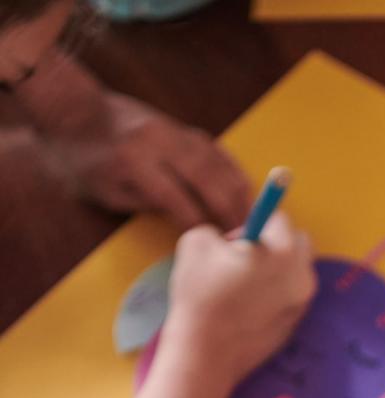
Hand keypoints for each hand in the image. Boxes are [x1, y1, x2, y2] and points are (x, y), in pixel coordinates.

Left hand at [41, 89, 251, 230]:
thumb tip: (184, 217)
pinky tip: (247, 191)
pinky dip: (235, 172)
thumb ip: (143, 203)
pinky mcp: (185, 129)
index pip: (176, 198)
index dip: (197, 224)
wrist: (78, 110)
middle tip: (247, 237)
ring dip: (239, 192)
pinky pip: (218, 151)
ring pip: (217, 163)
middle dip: (228, 210)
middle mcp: (161, 142)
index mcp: (135, 161)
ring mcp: (176, 132)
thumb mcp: (104, 191)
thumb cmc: (85, 160)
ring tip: (255, 219)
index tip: (213, 247)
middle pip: (205, 178)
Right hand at [160, 214, 315, 389]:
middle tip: (245, 259)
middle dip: (276, 244)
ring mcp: (302, 305)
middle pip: (299, 245)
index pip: (279, 219)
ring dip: (278, 270)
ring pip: (297, 273)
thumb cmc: (200, 295)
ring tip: (246, 285)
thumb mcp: (197, 242)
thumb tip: (232, 243)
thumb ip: (219, 231)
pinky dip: (276, 295)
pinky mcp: (295, 327)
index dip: (255, 223)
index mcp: (284, 252)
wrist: (205, 355)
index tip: (236, 241)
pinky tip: (249, 307)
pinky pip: (291, 299)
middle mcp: (302, 277)